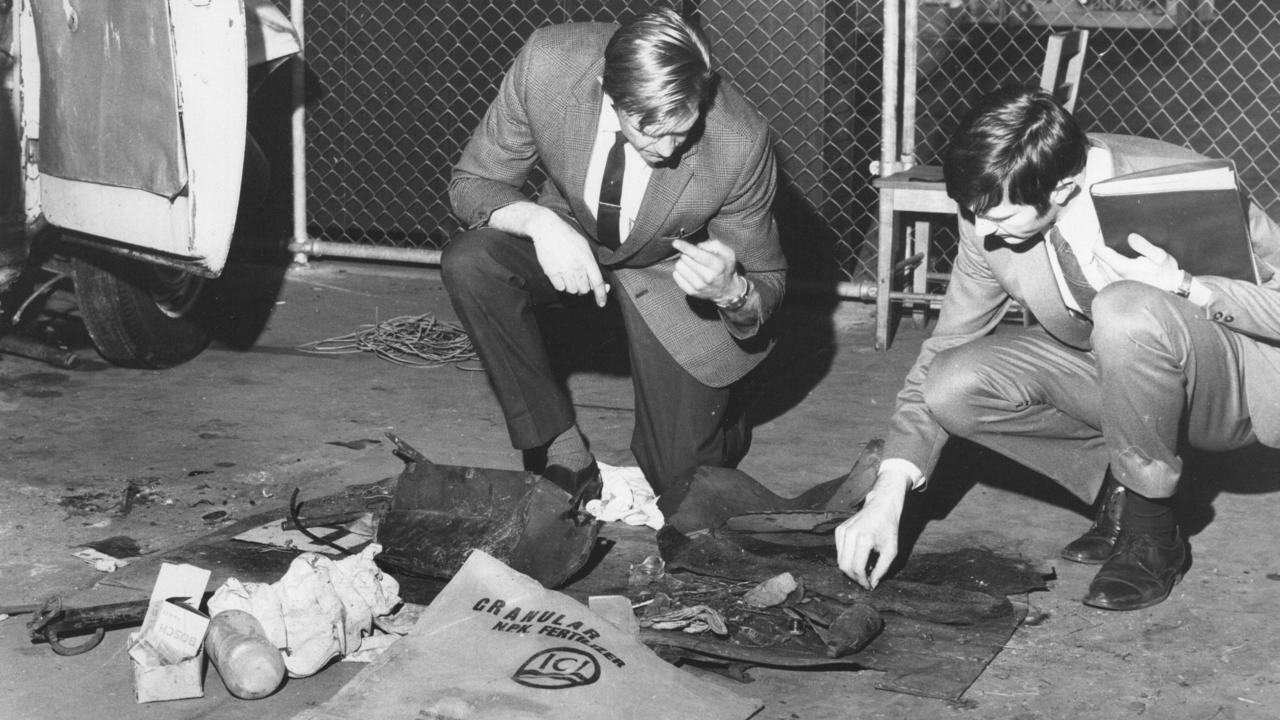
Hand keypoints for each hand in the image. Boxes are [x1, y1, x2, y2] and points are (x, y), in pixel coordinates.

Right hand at [528, 213, 609, 306]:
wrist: (547, 229)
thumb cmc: (567, 237)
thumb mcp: (584, 247)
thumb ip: (592, 265)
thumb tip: (600, 283)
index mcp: (587, 259)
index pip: (597, 282)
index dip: (601, 295)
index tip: (601, 304)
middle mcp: (576, 266)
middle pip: (584, 289)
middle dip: (584, 287)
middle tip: (579, 280)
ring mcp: (563, 270)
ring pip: (572, 290)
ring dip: (572, 286)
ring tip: (569, 275)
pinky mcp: (551, 272)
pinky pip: (560, 287)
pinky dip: (561, 284)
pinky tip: (560, 274)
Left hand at [671, 239, 739, 301]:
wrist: (727, 289)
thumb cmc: (725, 266)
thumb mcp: (727, 252)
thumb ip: (713, 244)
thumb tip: (697, 246)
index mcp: (717, 265)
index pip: (697, 254)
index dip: (685, 247)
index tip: (675, 242)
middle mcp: (708, 277)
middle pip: (685, 259)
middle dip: (686, 254)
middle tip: (693, 256)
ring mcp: (699, 286)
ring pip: (679, 267)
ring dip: (682, 263)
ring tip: (690, 264)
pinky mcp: (692, 292)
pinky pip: (676, 276)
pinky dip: (680, 271)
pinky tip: (688, 272)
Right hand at [834, 471, 910, 588]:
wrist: (881, 506)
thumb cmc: (889, 528)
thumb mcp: (891, 550)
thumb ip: (882, 569)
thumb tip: (872, 583)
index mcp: (864, 539)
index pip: (857, 568)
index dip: (863, 581)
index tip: (869, 586)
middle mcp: (849, 535)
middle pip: (844, 566)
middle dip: (855, 578)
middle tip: (866, 581)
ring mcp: (842, 531)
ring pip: (840, 561)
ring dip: (851, 569)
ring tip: (865, 568)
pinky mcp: (839, 530)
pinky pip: (839, 552)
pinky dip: (847, 559)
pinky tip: (859, 557)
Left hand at [1094, 233, 1183, 292]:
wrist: (1172, 291)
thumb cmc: (1167, 273)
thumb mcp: (1160, 256)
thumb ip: (1144, 245)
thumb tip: (1130, 236)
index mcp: (1123, 268)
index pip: (1100, 251)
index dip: (1099, 240)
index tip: (1102, 233)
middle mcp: (1115, 278)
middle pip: (1097, 258)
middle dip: (1100, 247)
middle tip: (1106, 237)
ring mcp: (1115, 285)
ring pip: (1099, 267)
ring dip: (1102, 257)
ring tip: (1110, 248)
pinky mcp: (1118, 290)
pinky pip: (1104, 276)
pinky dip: (1105, 266)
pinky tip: (1113, 261)